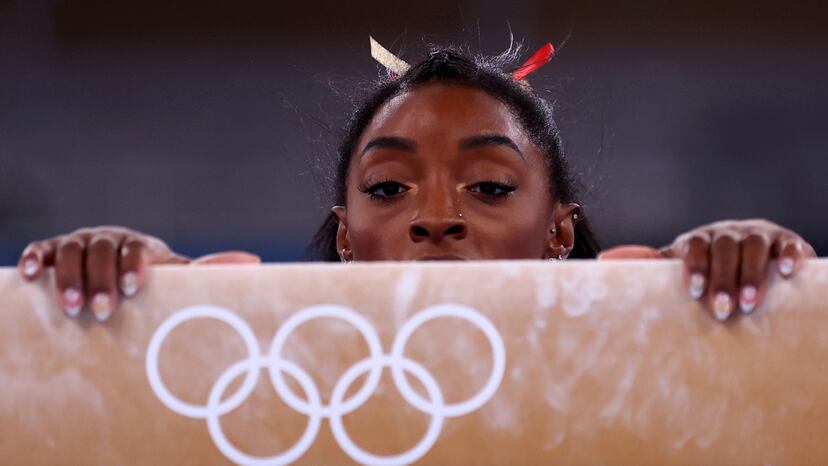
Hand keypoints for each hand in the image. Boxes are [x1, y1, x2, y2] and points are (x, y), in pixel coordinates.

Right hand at [18, 226, 259, 321]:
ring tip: (70, 307)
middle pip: (102, 250)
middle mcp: (109, 238)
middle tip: (100, 310)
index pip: (136, 247)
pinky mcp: (51, 251)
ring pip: (70, 251)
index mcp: (140, 244)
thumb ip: (207, 269)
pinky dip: (34, 260)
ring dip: (68, 277)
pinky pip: (40, 250)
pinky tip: (29, 276)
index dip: (134, 264)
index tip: (135, 287)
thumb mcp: (174, 273)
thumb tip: (254, 261)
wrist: (115, 268)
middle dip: (101, 279)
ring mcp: (79, 242)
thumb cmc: (150, 277)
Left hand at [599, 219, 815, 320]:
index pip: (694, 246)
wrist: (749, 250)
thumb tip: (603, 260)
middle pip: (724, 248)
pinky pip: (789, 244)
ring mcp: (757, 235)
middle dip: (722, 278)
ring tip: (750, 303)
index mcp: (698, 239)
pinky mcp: (785, 241)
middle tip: (722, 309)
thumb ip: (647, 261)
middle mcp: (726, 233)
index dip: (694, 266)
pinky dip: (789, 256)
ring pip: (754, 247)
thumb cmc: (706, 264)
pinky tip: (788, 272)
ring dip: (752, 274)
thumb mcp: (678, 262)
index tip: (694, 291)